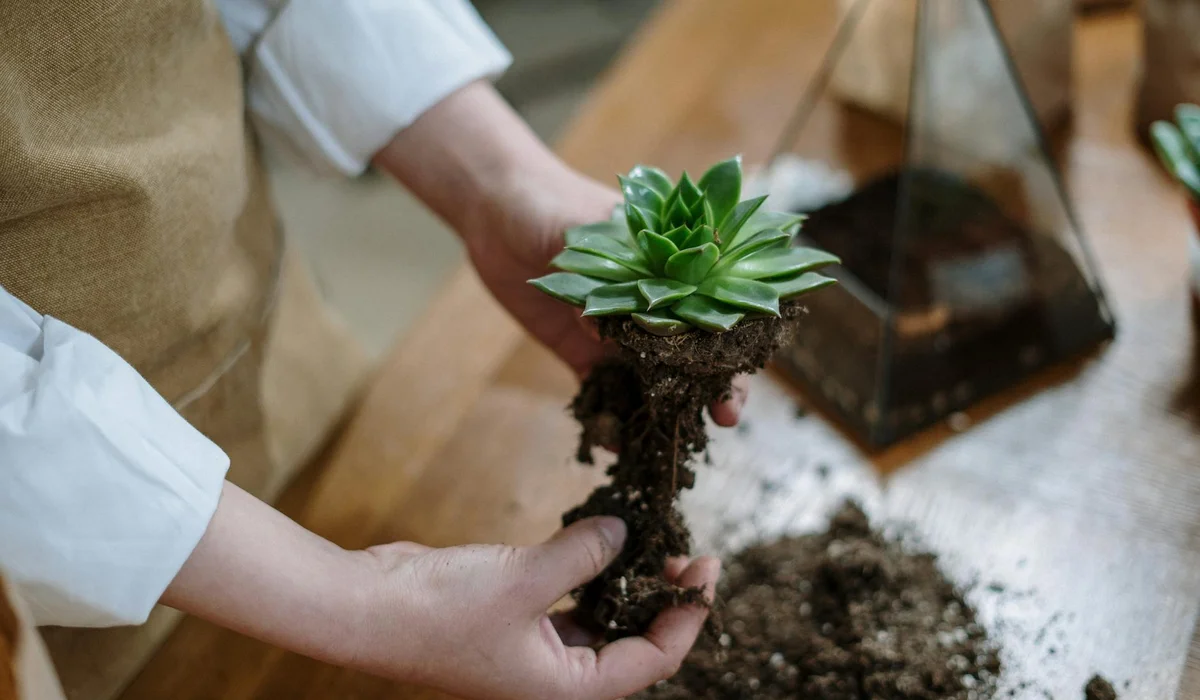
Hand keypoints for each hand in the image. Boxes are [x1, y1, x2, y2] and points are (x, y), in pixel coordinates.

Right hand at [349, 517, 719, 699]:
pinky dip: (586, 573)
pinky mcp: (513, 621)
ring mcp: (533, 651)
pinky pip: (566, 601)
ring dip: (624, 584)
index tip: (706, 570)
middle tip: (684, 551)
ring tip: (649, 541)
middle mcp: (555, 680)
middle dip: (660, 599)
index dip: (687, 616)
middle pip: (631, 644)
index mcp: (566, 692)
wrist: (365, 607)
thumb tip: (625, 531)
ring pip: (600, 620)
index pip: (652, 661)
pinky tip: (599, 540)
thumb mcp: (525, 579)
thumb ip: (583, 554)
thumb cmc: (439, 610)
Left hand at [465, 162, 750, 425]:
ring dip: (665, 410)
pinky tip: (614, 444)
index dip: (731, 348)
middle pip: (693, 354)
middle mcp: (652, 307)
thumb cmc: (554, 203)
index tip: (738, 376)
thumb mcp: (588, 233)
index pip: (715, 314)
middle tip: (723, 420)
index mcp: (670, 271)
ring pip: (652, 379)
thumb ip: (603, 277)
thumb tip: (602, 325)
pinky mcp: (581, 350)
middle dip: (710, 388)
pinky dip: (608, 415)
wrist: (497, 210)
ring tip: (671, 443)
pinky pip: (600, 389)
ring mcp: (617, 332)